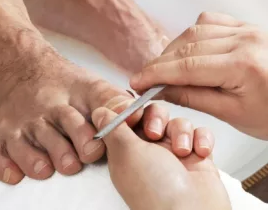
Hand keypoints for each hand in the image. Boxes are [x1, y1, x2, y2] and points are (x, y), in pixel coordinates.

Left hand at [92, 106, 230, 209]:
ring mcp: (174, 153)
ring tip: (183, 152)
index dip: (133, 111)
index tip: (136, 112)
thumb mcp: (126, 153)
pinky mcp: (196, 156)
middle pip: (155, 115)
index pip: (129, 118)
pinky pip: (200, 133)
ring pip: (178, 122)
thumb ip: (113, 128)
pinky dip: (202, 139)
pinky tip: (199, 152)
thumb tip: (99, 113)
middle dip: (158, 119)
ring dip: (182, 133)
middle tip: (156, 134)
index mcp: (129, 150)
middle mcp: (151, 150)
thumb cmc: (155, 189)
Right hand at [130, 12, 267, 138]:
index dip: (156, 74)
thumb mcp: (234, 114)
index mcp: (245, 66)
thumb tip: (163, 89)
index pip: (186, 66)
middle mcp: (245, 40)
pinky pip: (210, 21)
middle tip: (145, 78)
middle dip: (160, 63)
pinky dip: (192, 33)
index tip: (138, 82)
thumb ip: (194, 98)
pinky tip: (187, 46)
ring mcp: (246, 29)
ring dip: (173, 49)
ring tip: (163, 67)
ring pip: (195, 30)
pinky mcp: (245, 26)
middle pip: (186, 45)